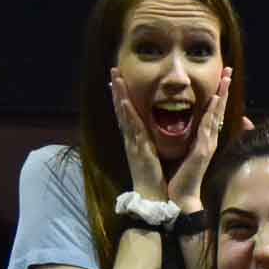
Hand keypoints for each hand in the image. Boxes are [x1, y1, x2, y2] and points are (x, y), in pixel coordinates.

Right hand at [108, 68, 168, 198]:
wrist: (153, 198)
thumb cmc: (155, 179)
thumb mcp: (152, 155)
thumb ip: (148, 143)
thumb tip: (148, 133)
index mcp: (136, 140)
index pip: (127, 114)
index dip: (122, 97)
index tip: (118, 80)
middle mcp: (131, 139)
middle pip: (122, 110)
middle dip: (117, 90)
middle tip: (113, 71)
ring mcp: (133, 143)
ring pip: (124, 115)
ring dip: (120, 96)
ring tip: (115, 79)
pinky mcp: (138, 150)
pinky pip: (133, 130)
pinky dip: (128, 115)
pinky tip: (125, 102)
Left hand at [166, 66, 233, 207]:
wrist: (181, 197)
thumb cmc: (180, 176)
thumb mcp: (183, 152)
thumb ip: (186, 140)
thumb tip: (188, 129)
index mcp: (203, 138)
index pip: (212, 112)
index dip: (218, 94)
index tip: (221, 77)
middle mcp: (209, 139)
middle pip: (218, 109)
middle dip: (224, 89)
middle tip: (229, 70)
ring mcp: (208, 144)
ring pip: (216, 115)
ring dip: (222, 96)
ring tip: (225, 79)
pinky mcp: (203, 151)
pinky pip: (208, 128)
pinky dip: (212, 113)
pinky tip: (215, 101)